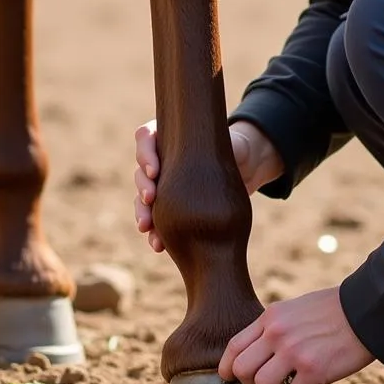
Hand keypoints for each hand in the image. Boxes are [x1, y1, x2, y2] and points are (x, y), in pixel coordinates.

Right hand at [133, 118, 283, 252]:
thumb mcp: (234, 144)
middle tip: (150, 198)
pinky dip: (154, 233)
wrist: (242, 173)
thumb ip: (231, 145)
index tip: (154, 171)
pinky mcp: (169, 207)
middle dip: (142, 186)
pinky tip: (158, 245)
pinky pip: (154, 220)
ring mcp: (161, 185)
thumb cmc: (234, 151)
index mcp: (168, 138)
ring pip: (142, 198)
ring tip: (146, 227)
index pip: (146, 138)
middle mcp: (159, 161)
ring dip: (141, 212)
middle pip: (141, 171)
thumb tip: (235, 152)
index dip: (145, 154)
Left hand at [218, 287, 374, 383]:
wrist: (365, 311)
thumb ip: (273, 329)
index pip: (233, 346)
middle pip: (242, 370)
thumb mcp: (293, 310)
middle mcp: (277, 333)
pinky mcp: (314, 369)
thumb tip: (257, 356)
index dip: (227, 368)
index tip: (230, 379)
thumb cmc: (331, 311)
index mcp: (270, 318)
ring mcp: (294, 351)